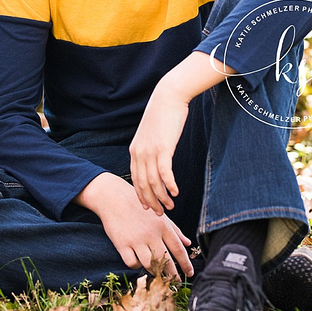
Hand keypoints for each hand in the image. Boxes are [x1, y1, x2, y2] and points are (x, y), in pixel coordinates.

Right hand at [76, 173, 193, 278]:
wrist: (113, 197)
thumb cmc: (138, 206)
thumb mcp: (159, 215)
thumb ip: (174, 229)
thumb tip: (187, 243)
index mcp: (162, 226)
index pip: (178, 249)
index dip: (186, 264)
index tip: (190, 274)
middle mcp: (150, 234)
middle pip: (166, 260)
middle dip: (173, 274)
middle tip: (176, 282)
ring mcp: (136, 240)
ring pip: (150, 264)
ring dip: (156, 272)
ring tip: (159, 275)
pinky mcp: (122, 244)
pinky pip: (132, 263)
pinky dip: (137, 266)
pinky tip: (139, 263)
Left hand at [129, 86, 189, 213]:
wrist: (168, 96)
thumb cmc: (163, 115)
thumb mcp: (151, 134)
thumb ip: (151, 148)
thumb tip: (156, 159)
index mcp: (135, 150)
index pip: (135, 179)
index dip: (141, 194)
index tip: (148, 206)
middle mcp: (139, 153)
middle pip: (142, 184)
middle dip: (151, 201)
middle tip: (160, 213)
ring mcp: (150, 151)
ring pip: (153, 182)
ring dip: (162, 197)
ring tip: (171, 206)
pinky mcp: (163, 148)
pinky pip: (165, 173)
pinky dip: (170, 185)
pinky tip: (176, 192)